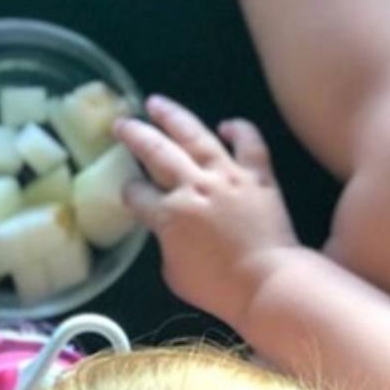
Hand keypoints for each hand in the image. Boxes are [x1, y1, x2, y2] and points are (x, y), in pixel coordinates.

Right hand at [113, 96, 299, 323]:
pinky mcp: (259, 177)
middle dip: (135, 135)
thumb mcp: (174, 272)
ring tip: (156, 103)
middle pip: (156, 151)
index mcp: (168, 214)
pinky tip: (226, 124)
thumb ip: (167, 243)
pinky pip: (250, 144)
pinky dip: (239, 130)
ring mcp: (228, 178)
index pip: (136, 193)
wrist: (268, 283)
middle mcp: (194, 187)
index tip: (128, 189)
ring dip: (173, 116)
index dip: (129, 191)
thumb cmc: (219, 287)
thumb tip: (169, 230)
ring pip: (196, 137)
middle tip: (121, 123)